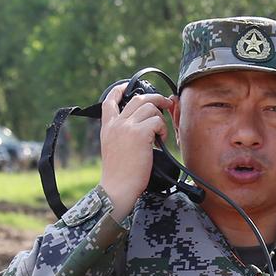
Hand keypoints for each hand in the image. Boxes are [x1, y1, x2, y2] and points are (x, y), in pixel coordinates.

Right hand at [98, 84, 173, 220]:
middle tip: (167, 104)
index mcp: (107, 127)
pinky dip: (163, 130)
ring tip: (160, 134)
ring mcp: (127, 127)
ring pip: (150, 107)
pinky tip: (160, 142)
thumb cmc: (119, 175)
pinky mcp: (139, 133)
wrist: (117, 188)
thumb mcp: (114, 149)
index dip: (120, 90)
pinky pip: (157, 121)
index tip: (129, 87)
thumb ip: (123, 135)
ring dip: (161, 118)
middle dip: (156, 98)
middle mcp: (116, 123)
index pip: (110, 100)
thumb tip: (144, 127)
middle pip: (138, 98)